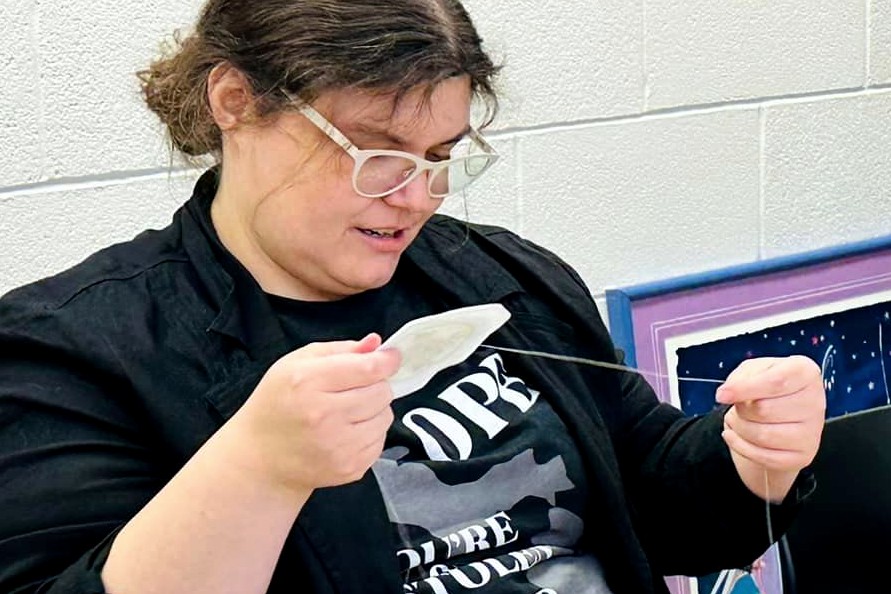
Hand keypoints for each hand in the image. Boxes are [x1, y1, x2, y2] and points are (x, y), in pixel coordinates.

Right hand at [228, 333, 400, 497]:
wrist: (260, 458)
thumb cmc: (277, 405)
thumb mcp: (296, 363)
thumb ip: (339, 349)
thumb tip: (375, 344)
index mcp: (307, 382)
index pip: (368, 368)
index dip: (387, 360)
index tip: (390, 357)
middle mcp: (323, 415)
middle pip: (382, 392)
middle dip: (375, 385)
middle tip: (355, 388)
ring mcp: (337, 446)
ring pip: (386, 417)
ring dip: (374, 410)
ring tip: (348, 411)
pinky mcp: (349, 468)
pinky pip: (381, 441)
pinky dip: (370, 432)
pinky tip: (346, 431)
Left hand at [716, 355, 825, 501]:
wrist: (781, 415)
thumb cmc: (767, 388)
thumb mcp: (752, 371)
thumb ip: (740, 377)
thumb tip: (726, 393)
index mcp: (805, 373)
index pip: (776, 382)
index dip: (745, 389)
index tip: (722, 395)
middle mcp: (815, 402)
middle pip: (764, 410)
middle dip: (741, 409)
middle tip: (740, 406)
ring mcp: (812, 432)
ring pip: (762, 435)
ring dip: (740, 427)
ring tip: (739, 419)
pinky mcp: (803, 456)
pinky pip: (763, 456)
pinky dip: (740, 446)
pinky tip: (734, 435)